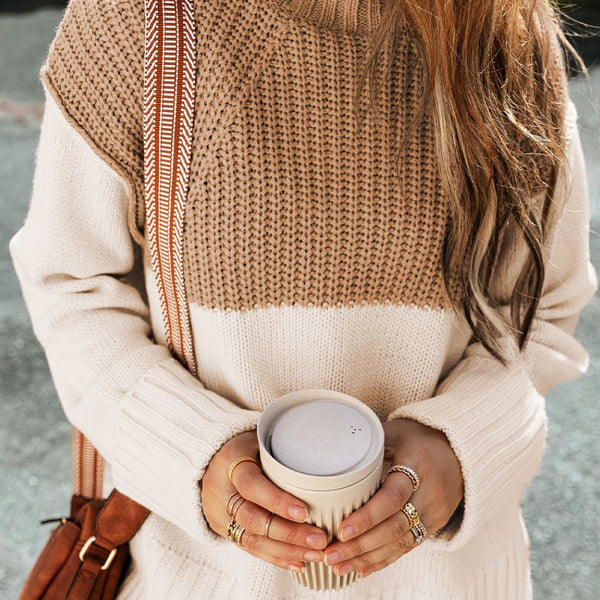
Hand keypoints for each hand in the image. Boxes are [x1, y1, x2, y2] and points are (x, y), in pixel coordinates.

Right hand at [200, 430, 327, 572]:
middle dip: (288, 533)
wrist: (212, 457)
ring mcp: (219, 513)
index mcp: (229, 462)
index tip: (305, 512)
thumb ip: (283, 451)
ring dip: (286, 550)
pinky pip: (249, 548)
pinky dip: (276, 557)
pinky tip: (299, 562)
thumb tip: (322, 461)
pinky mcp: (224, 529)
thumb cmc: (247, 445)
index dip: (277, 501)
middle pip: (252, 518)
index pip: (251, 485)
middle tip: (320, 539)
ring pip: (252, 539)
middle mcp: (220, 491)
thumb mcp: (260, 439)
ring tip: (315, 554)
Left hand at [323, 418, 463, 577]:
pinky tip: (361, 567)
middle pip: (395, 527)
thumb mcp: (396, 431)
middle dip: (361, 545)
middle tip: (331, 555)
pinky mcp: (434, 525)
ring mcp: (435, 513)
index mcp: (418, 465)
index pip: (393, 497)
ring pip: (400, 543)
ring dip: (367, 557)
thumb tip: (332, 445)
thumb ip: (369, 440)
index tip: (342, 530)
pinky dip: (383, 559)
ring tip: (338, 566)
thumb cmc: (420, 436)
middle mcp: (430, 493)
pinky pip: (408, 546)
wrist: (460, 450)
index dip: (367, 516)